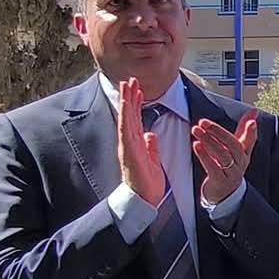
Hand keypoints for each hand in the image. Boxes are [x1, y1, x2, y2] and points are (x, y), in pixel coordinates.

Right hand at [115, 77, 166, 206]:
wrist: (143, 199)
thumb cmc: (147, 183)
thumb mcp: (153, 159)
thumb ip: (151, 146)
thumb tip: (150, 134)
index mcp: (135, 143)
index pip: (135, 118)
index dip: (135, 103)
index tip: (138, 89)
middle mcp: (129, 141)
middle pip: (128, 114)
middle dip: (129, 96)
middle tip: (130, 79)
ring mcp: (127, 145)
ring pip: (126, 117)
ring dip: (126, 100)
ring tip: (127, 85)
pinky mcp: (128, 150)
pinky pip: (125, 129)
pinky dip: (125, 115)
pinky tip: (125, 103)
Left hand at [191, 112, 257, 205]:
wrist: (225, 194)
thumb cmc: (230, 166)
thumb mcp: (237, 148)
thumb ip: (244, 129)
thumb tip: (254, 112)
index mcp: (245, 153)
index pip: (250, 140)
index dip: (251, 131)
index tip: (251, 122)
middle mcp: (240, 162)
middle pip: (233, 145)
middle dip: (218, 131)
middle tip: (203, 122)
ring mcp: (231, 173)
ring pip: (222, 155)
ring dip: (208, 141)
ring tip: (196, 131)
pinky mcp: (220, 181)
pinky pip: (213, 167)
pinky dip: (204, 156)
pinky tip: (197, 146)